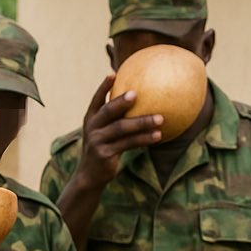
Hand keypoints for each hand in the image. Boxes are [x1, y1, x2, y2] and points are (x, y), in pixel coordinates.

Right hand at [75, 75, 162, 189]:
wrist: (90, 176)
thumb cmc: (103, 149)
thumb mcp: (104, 133)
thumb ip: (115, 119)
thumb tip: (139, 102)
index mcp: (90, 118)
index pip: (97, 99)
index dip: (104, 87)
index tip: (114, 73)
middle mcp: (92, 128)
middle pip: (108, 111)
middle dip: (122, 101)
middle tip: (137, 93)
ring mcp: (97, 141)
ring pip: (122, 128)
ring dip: (142, 122)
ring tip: (160, 118)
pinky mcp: (105, 154)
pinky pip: (128, 144)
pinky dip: (144, 139)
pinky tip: (158, 136)